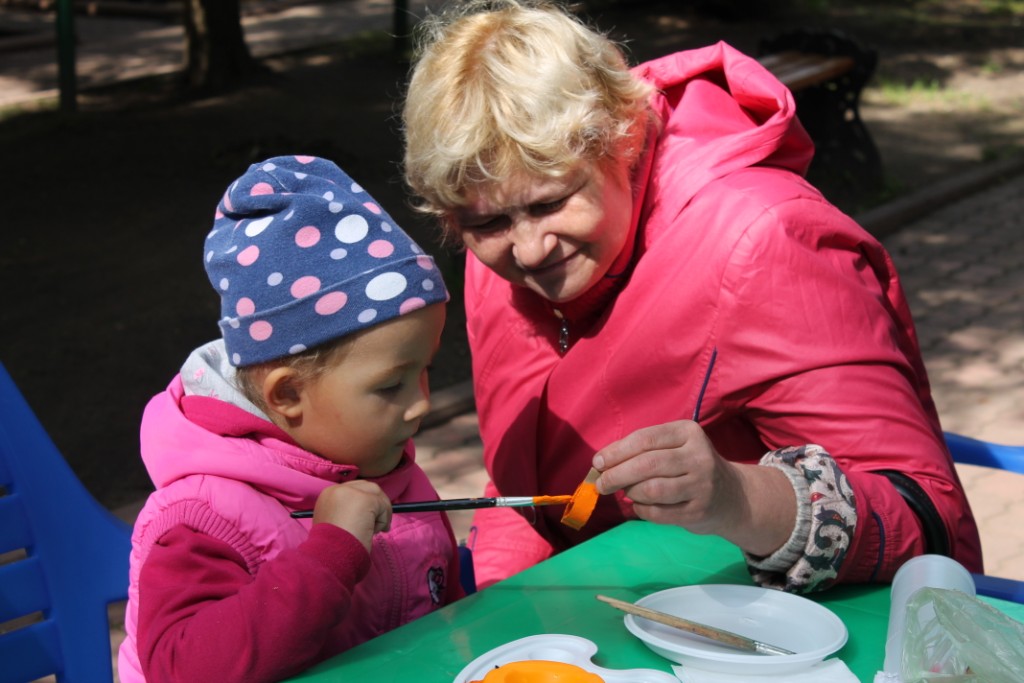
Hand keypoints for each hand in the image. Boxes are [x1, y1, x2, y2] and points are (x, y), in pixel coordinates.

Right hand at [312, 480, 392, 552]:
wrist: (330, 556)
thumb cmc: (333, 546)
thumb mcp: (336, 523)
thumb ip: (348, 511)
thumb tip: (369, 511)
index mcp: (328, 495)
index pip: (355, 490)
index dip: (366, 503)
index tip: (368, 520)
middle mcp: (337, 489)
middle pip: (368, 488)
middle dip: (377, 505)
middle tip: (378, 524)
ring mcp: (351, 492)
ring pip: (377, 494)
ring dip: (381, 512)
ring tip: (375, 531)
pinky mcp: (364, 499)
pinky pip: (383, 506)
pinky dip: (384, 520)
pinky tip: (374, 532)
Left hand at [593, 420, 794, 554]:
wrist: (731, 496)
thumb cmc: (688, 467)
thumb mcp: (673, 448)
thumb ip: (640, 451)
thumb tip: (601, 464)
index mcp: (688, 432)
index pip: (644, 439)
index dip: (616, 452)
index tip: (597, 462)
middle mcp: (699, 456)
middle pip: (647, 465)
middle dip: (616, 475)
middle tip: (601, 484)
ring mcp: (702, 485)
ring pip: (652, 490)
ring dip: (631, 493)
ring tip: (627, 493)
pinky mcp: (699, 511)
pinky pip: (658, 513)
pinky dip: (642, 510)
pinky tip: (641, 506)